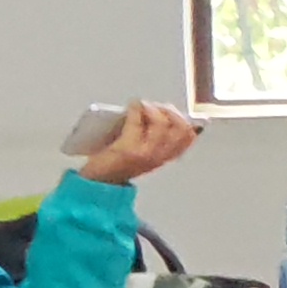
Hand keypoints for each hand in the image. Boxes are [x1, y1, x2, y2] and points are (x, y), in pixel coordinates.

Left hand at [75, 102, 200, 184]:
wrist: (98, 182)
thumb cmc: (116, 164)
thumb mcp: (142, 153)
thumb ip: (154, 138)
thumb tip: (159, 113)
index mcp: (164, 158)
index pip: (189, 137)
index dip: (185, 120)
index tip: (172, 111)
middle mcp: (159, 157)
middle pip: (179, 128)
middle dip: (171, 112)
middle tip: (158, 106)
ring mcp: (144, 153)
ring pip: (162, 124)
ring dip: (154, 109)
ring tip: (144, 105)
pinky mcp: (128, 148)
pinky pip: (137, 122)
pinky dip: (137, 109)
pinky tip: (133, 105)